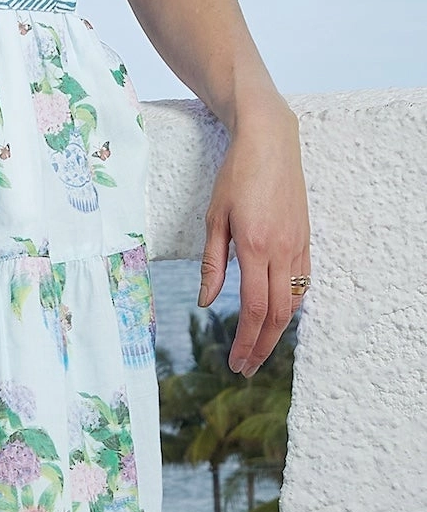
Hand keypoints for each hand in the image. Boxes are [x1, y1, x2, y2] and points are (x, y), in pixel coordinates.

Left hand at [198, 103, 309, 377]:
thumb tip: (205, 301)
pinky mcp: (306, 240)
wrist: (270, 142)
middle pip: (277, 315)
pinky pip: (302, 284)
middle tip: (246, 368)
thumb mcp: (214, 218)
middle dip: (261, 346)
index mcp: (256, 247)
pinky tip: (276, 315)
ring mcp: (298, 246)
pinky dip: (290, 306)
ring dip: (276, 331)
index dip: (245, 341)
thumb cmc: (236, 176)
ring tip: (257, 348)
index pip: (253, 308)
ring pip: (293, 303)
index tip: (235, 362)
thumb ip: (212, 263)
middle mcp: (282, 251)